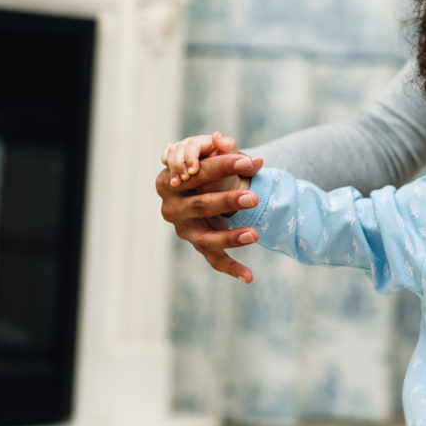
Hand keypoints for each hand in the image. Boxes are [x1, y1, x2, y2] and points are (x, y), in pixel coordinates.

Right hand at [156, 153, 263, 282]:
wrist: (203, 189)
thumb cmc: (209, 170)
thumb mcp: (216, 157)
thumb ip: (228, 151)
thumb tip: (238, 148)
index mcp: (171, 181)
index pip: (199, 172)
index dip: (224, 166)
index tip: (249, 161)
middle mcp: (171, 208)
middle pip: (201, 205)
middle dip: (228, 201)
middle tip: (255, 198)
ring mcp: (184, 230)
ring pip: (207, 238)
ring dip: (231, 237)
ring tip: (255, 234)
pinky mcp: (198, 245)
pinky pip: (214, 259)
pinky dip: (232, 268)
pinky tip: (249, 277)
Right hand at [161, 131, 240, 187]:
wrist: (226, 188)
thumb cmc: (232, 175)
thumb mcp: (236, 165)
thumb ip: (231, 150)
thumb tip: (217, 135)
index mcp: (209, 142)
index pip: (194, 144)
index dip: (191, 156)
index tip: (194, 171)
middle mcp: (195, 144)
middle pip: (179, 149)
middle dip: (179, 164)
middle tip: (184, 179)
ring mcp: (185, 152)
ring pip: (171, 154)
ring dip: (173, 168)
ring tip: (176, 183)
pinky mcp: (177, 161)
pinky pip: (166, 158)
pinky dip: (167, 164)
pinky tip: (172, 177)